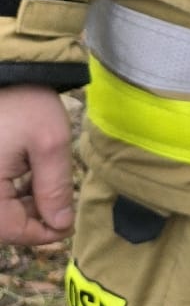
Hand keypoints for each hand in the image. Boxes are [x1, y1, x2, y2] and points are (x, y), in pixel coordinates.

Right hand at [0, 84, 75, 245]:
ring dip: (23, 206)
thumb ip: (54, 187)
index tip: (67, 225)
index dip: (42, 233)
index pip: (10, 230)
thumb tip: (60, 224)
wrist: (5, 72)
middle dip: (32, 219)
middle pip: (2, 222)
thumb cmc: (24, 104)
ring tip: (47, 189)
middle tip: (61, 206)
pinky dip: (11, 193)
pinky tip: (30, 179)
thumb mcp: (50, 144)